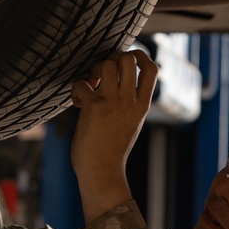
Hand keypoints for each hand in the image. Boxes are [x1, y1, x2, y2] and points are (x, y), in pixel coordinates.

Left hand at [70, 50, 157, 221]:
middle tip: (102, 75)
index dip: (139, 56)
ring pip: (107, 64)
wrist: (103, 172)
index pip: (152, 69)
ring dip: (94, 70)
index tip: (126, 61)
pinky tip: (77, 103)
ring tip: (90, 86)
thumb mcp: (131, 124)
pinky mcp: (94, 107)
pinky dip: (76, 89)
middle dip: (112, 59)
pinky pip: (82, 83)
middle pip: (127, 59)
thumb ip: (129, 103)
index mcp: (142, 105)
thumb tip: (115, 81)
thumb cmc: (112, 150)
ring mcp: (113, 103)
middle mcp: (130, 101)